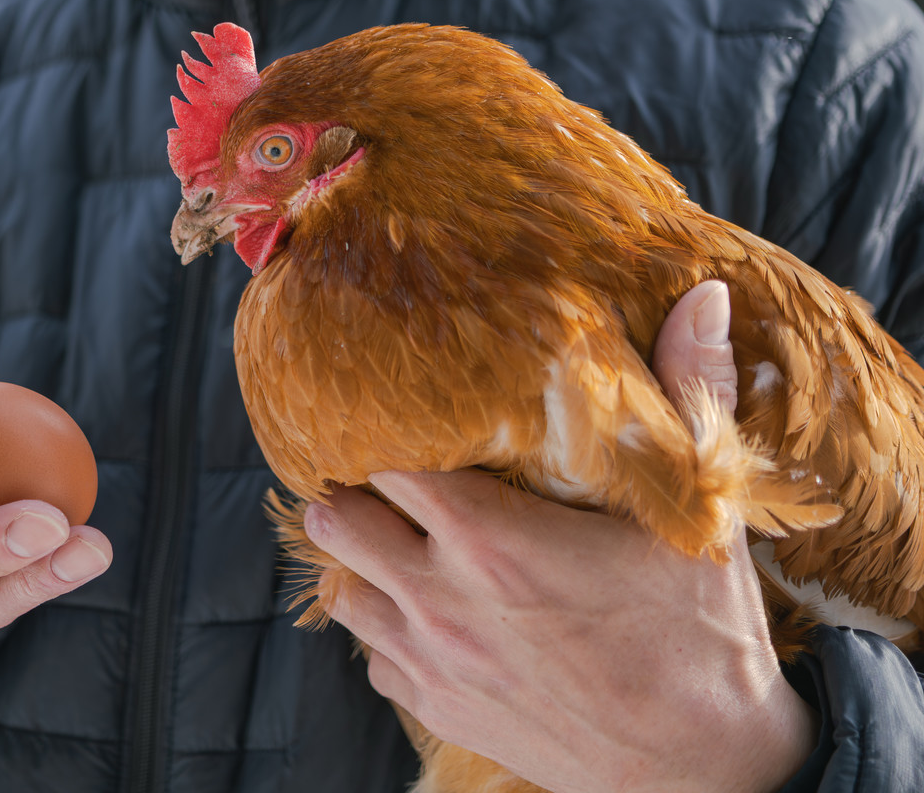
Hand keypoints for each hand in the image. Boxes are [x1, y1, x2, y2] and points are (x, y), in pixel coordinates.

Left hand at [303, 281, 817, 792]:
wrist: (703, 776)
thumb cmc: (702, 640)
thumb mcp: (702, 514)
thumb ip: (690, 393)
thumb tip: (704, 295)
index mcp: (493, 539)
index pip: (385, 457)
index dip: (381, 426)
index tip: (395, 408)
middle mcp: (442, 598)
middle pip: (336, 518)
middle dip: (352, 488)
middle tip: (387, 469)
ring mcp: (431, 661)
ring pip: (341, 588)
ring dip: (361, 558)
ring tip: (401, 536)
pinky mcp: (434, 709)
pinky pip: (371, 657)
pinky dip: (387, 628)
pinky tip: (429, 609)